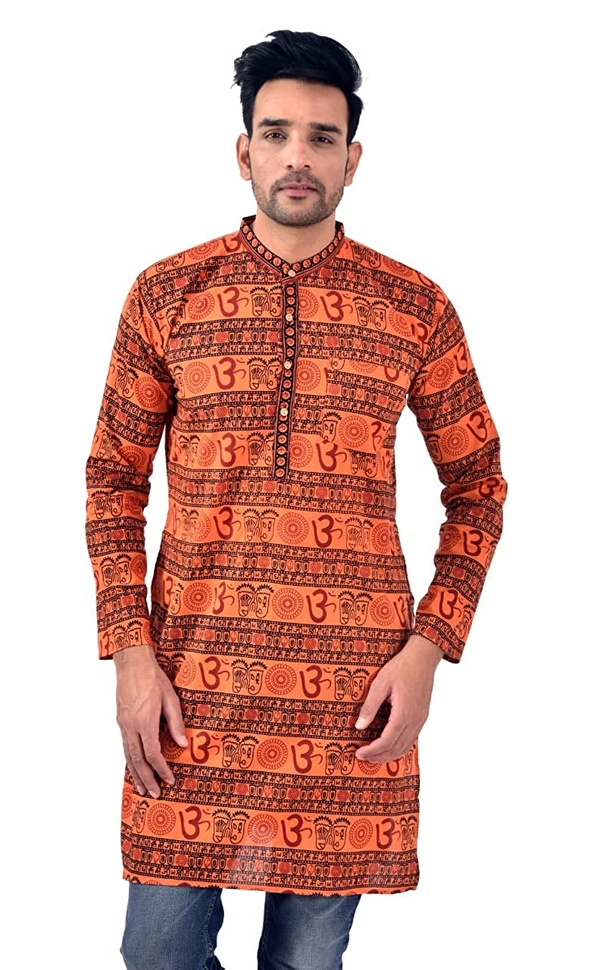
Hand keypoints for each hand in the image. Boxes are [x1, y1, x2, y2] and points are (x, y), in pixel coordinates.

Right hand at [114, 644, 187, 797]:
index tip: (170, 779)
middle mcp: (131, 727)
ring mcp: (123, 725)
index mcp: (145, 722)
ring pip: (128, 756)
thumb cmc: (153, 679)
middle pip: (137, 760)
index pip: (152, 753)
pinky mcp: (120, 722)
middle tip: (155, 794)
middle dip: (147, 779)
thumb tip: (183, 745)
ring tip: (143, 789)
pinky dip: (129, 762)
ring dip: (136, 774)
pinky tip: (134, 769)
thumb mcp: (171, 699)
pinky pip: (125, 747)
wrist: (131, 663)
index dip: (161, 769)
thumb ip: (176, 723)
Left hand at [354, 634, 442, 762]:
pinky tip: (388, 744)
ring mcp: (421, 719)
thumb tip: (359, 726)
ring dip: (389, 754)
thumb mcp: (380, 683)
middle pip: (397, 749)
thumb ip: (369, 707)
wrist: (423, 657)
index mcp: (404, 713)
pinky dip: (399, 747)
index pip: (386, 741)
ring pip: (406, 747)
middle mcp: (415, 720)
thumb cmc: (401, 667)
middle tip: (363, 757)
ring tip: (373, 754)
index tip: (358, 752)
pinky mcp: (422, 716)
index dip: (372, 750)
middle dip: (379, 757)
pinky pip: (411, 739)